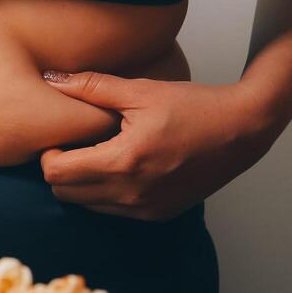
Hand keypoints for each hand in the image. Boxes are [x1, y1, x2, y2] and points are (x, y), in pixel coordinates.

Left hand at [38, 71, 277, 221]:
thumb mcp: (140, 90)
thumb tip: (50, 77)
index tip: (61, 140)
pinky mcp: (156, 215)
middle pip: (65, 193)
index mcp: (122, 161)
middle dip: (61, 171)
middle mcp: (130, 193)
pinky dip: (105, 194)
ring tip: (99, 156)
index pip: (56, 173)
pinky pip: (111, 212)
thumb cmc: (193, 105)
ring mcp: (144, 209)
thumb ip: (91, 87)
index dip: (49, 155)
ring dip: (82, 185)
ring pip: (86, 206)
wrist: (242, 130)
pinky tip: (121, 170)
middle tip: (75, 148)